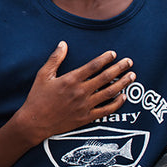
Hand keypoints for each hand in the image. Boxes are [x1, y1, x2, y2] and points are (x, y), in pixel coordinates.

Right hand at [15, 41, 134, 144]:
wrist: (35, 122)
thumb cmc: (37, 97)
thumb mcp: (43, 75)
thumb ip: (55, 59)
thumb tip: (63, 44)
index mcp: (70, 80)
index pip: (93, 66)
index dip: (105, 58)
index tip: (113, 54)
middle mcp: (80, 92)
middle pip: (106, 77)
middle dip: (120, 68)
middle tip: (129, 62)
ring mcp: (85, 105)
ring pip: (110, 92)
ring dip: (123, 83)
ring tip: (132, 76)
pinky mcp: (86, 117)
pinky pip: (107, 110)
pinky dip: (117, 103)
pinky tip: (124, 96)